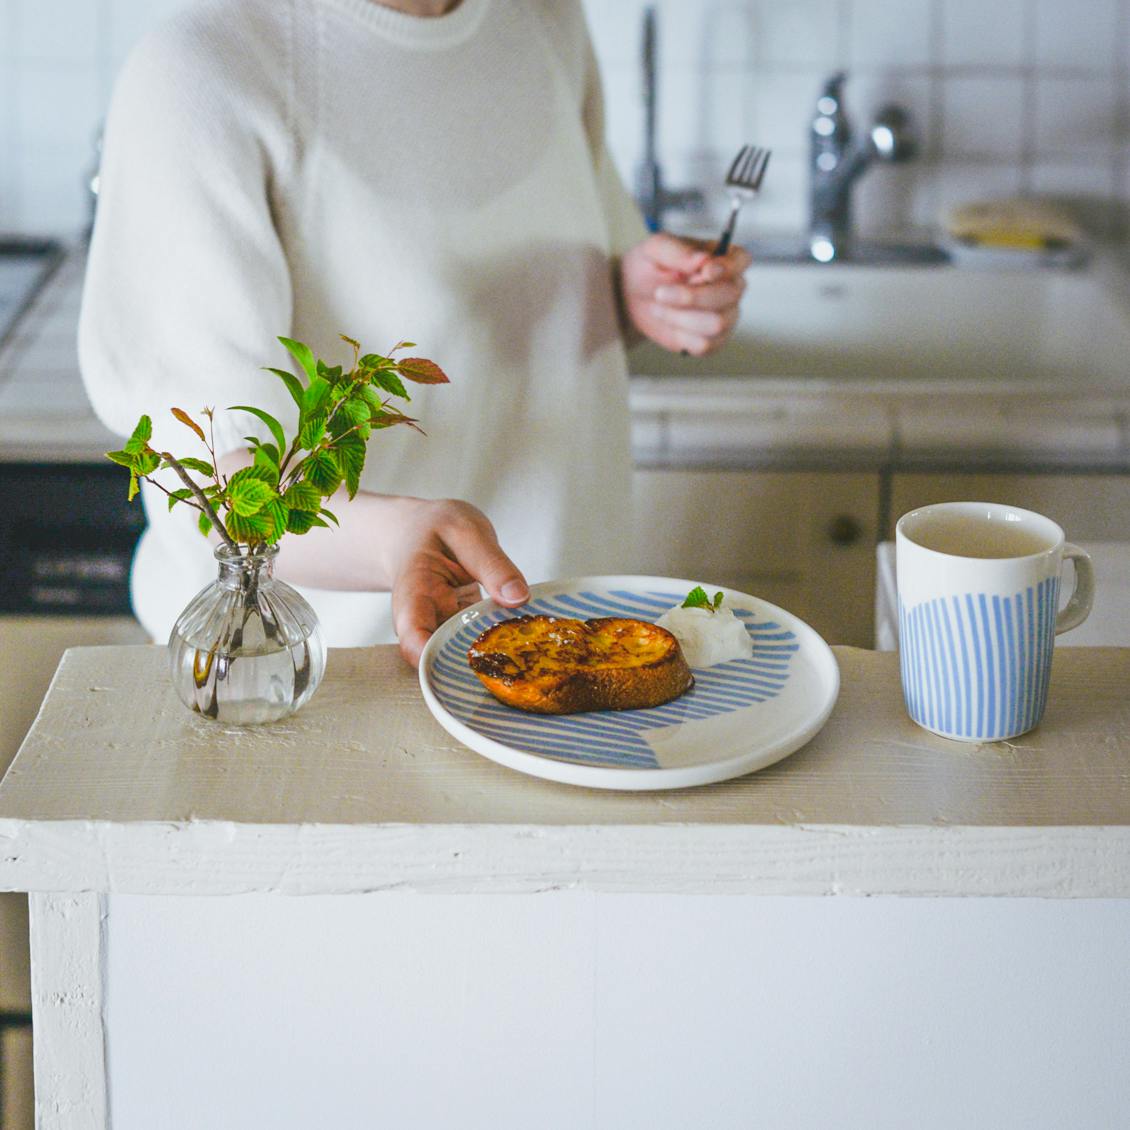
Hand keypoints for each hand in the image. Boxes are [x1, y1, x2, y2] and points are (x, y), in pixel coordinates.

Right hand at [388, 498, 528, 666]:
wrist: (415, 532)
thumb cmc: (435, 529)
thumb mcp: (466, 531)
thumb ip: (492, 563)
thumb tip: (519, 598)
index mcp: (415, 593)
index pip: (413, 636)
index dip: (433, 659)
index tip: (468, 667)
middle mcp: (422, 621)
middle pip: (436, 659)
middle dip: (470, 672)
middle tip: (512, 672)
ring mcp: (440, 629)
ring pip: (459, 659)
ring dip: (487, 665)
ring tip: (521, 664)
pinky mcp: (457, 632)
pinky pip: (475, 648)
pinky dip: (496, 651)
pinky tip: (520, 652)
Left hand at [620, 233, 750, 355]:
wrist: (634, 296)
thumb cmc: (649, 266)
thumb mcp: (654, 249)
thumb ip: (678, 251)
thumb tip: (703, 259)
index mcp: (724, 257)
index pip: (741, 260)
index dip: (728, 268)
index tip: (706, 272)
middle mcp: (731, 286)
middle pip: (730, 295)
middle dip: (692, 297)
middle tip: (660, 293)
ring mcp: (726, 315)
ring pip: (717, 323)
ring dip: (681, 317)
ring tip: (659, 307)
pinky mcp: (713, 340)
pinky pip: (705, 344)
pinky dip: (681, 335)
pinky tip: (669, 321)